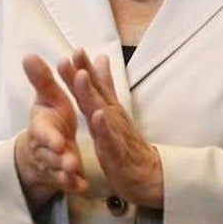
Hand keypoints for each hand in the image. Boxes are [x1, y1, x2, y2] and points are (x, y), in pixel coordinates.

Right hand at [15, 53, 87, 211]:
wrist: (42, 147)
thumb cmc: (48, 118)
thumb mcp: (46, 98)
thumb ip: (42, 80)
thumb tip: (28, 54)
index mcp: (42, 127)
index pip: (42, 132)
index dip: (49, 136)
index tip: (59, 139)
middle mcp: (45, 147)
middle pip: (49, 155)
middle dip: (59, 157)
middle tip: (70, 160)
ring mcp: (53, 164)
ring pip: (57, 171)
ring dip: (66, 173)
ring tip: (75, 173)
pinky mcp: (62, 176)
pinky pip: (67, 184)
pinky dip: (74, 186)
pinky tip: (83, 187)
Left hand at [58, 48, 162, 208]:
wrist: (148, 175)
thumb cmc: (128, 145)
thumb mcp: (114, 112)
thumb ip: (106, 86)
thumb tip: (102, 60)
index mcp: (109, 108)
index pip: (97, 84)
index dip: (86, 66)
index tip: (76, 48)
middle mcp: (113, 116)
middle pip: (96, 92)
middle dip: (84, 72)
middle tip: (74, 54)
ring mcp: (116, 133)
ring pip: (101, 110)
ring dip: (91, 93)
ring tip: (81, 76)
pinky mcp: (116, 151)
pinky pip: (109, 138)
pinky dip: (103, 126)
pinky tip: (97, 115)